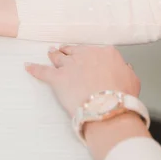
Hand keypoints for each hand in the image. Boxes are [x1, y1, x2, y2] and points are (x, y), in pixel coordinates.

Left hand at [25, 45, 140, 115]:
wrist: (108, 108)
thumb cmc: (122, 97)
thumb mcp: (132, 80)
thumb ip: (126, 71)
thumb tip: (124, 68)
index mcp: (106, 53)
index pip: (94, 51)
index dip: (88, 55)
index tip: (87, 58)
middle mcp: (86, 55)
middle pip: (74, 51)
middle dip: (68, 52)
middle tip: (64, 51)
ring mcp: (70, 65)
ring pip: (58, 57)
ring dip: (54, 55)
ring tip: (50, 53)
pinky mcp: (57, 77)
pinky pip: (42, 71)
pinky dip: (34, 69)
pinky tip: (28, 66)